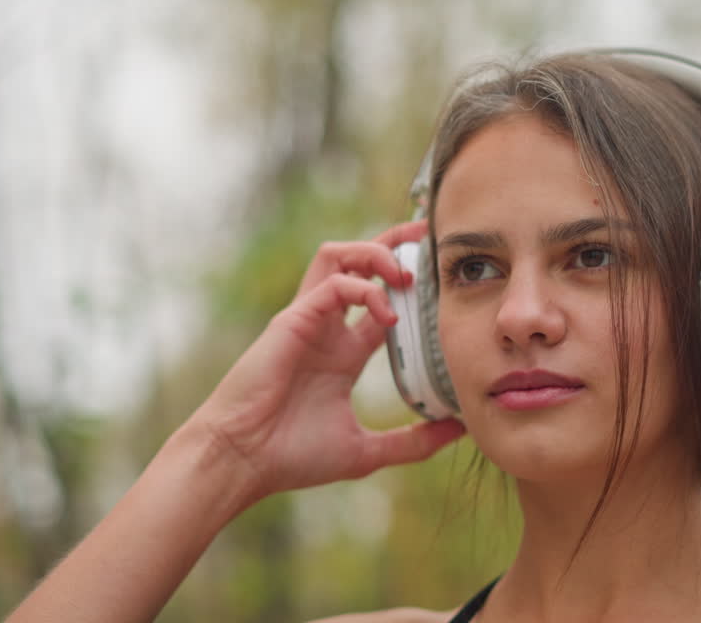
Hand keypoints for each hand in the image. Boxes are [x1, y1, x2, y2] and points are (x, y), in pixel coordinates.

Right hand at [188, 220, 464, 507]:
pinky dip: (364, 289)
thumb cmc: (291, 457)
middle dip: (392, 243)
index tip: (443, 282)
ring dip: (375, 253)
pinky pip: (332, 283)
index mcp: (342, 353)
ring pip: (338, 256)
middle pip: (356, 262)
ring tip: (405, 274)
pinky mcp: (292, 321)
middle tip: (429, 238)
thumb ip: (413, 442)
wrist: (242, 461)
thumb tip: (459, 432)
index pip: (380, 300)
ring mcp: (307, 320)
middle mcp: (326, 329)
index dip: (411, 287)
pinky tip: (386, 314)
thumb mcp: (366, 451)